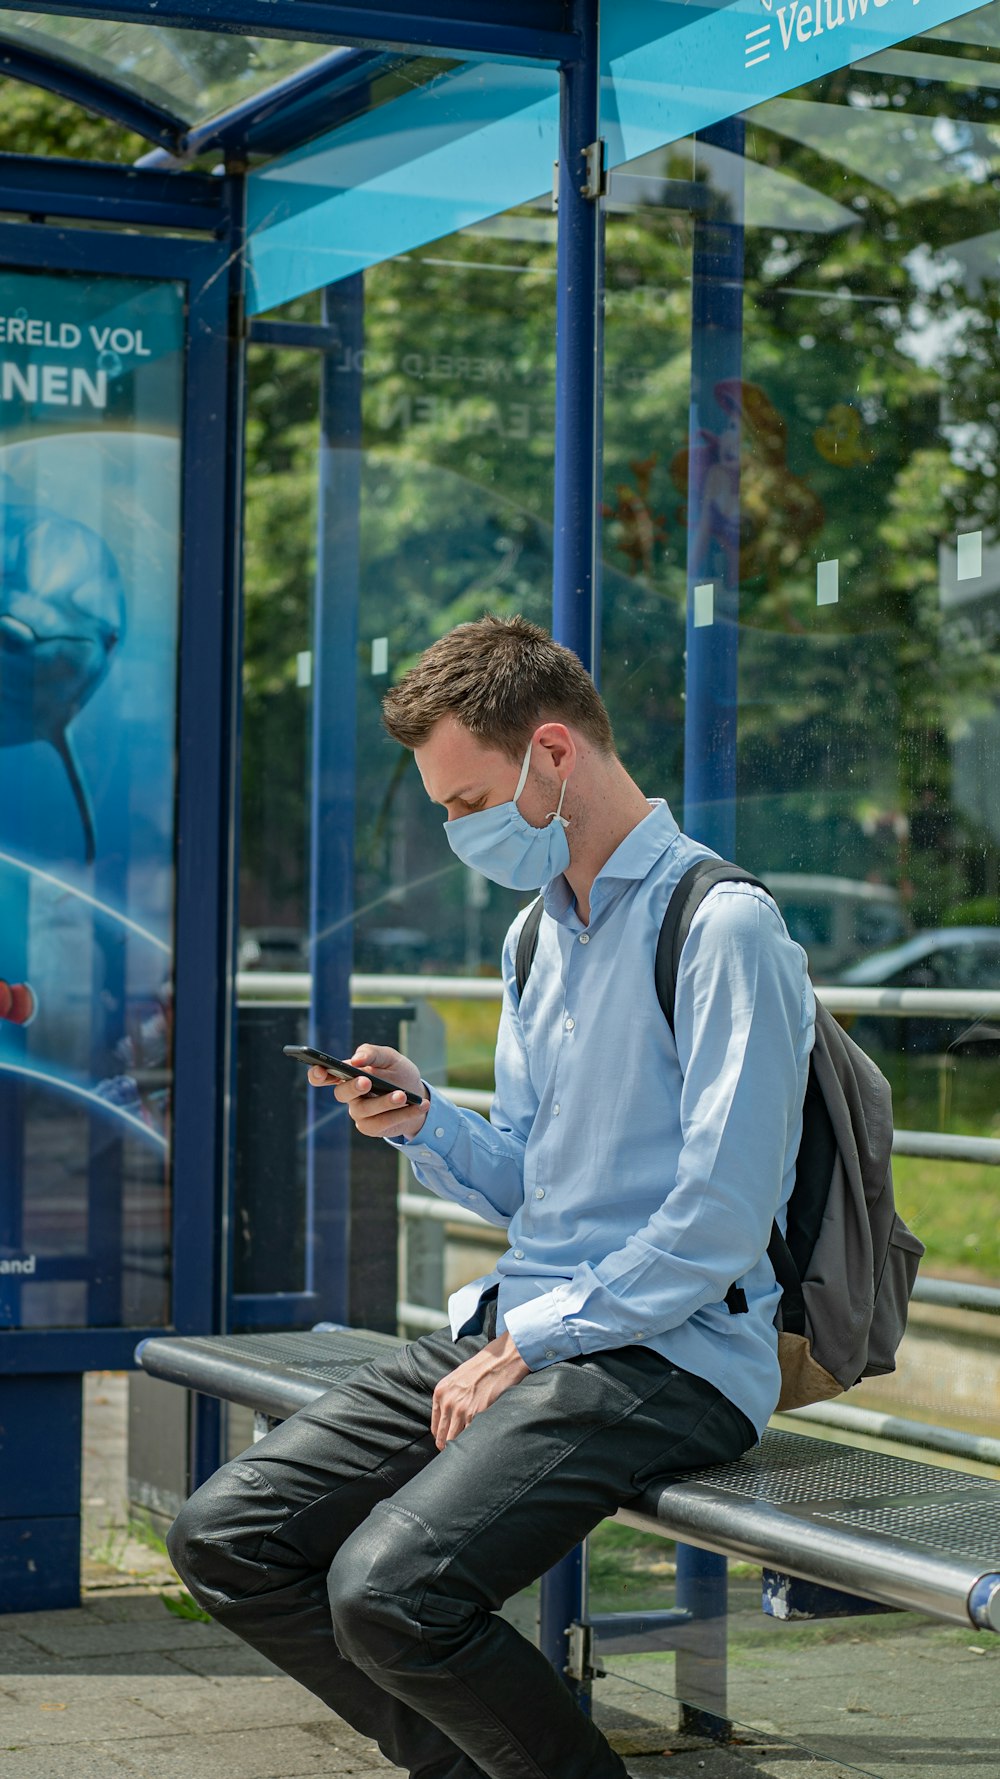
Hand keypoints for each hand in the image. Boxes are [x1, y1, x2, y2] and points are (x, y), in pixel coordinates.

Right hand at [307, 1043, 428, 1140]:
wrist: (418, 1096)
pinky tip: (419, 1106)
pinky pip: (382, 1123)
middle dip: (353, 1087)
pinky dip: (403, 1114)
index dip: (317, 1075)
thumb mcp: (390, 1057)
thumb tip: (356, 1059)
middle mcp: (349, 1095)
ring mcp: (359, 1113)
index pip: (324, 1076)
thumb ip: (373, 1053)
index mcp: (348, 1075)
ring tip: (402, 1095)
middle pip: (341, 1094)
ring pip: (364, 1110)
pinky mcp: (371, 1128)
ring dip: (385, 1102)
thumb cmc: (398, 1074)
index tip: (321, 1070)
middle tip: (367, 1081)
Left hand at [431, 1333, 529, 1449]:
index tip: (451, 1442)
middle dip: (451, 1446)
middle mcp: (448, 1402)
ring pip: (455, 1441)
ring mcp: (462, 1409)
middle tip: (461, 1451)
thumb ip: (449, 1398)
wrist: (501, 1359)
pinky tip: (479, 1441)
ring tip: (470, 1450)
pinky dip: (474, 1441)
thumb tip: (449, 1419)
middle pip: (443, 1438)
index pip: (436, 1428)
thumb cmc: (481, 1368)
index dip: (443, 1438)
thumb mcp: (456, 1379)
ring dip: (462, 1447)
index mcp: (440, 1393)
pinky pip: (471, 1436)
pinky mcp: (477, 1413)